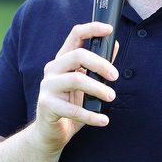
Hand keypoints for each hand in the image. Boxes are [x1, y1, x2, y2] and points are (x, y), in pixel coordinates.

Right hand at [33, 21, 117, 153]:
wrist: (50, 132)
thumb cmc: (70, 105)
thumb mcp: (86, 83)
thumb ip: (97, 66)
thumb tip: (114, 45)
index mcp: (63, 60)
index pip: (75, 36)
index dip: (92, 29)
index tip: (109, 29)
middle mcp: (53, 69)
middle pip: (77, 56)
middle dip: (100, 64)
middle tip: (115, 76)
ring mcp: (47, 87)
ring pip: (76, 80)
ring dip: (98, 89)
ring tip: (111, 97)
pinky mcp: (46, 105)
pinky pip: (72, 109)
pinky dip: (91, 116)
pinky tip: (103, 120)